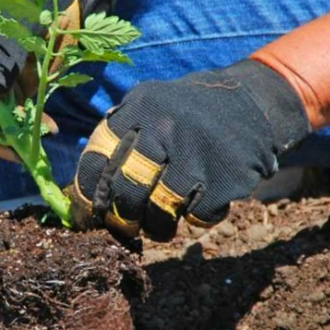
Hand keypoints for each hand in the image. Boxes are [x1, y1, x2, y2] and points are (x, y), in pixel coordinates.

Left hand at [70, 60, 310, 240]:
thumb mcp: (149, 108)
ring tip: (159, 225)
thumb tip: (79, 196)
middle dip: (121, 218)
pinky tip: (196, 205)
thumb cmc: (185, 116)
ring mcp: (195, 153)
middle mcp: (164, 127)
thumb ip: (118, 141)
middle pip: (125, 191)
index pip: (96, 160)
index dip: (87, 196)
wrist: (251, 102)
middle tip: (124, 225)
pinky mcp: (224, 177)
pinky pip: (195, 217)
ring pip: (158, 212)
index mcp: (138, 109)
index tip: (90, 214)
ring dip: (156, 227)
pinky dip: (193, 219)